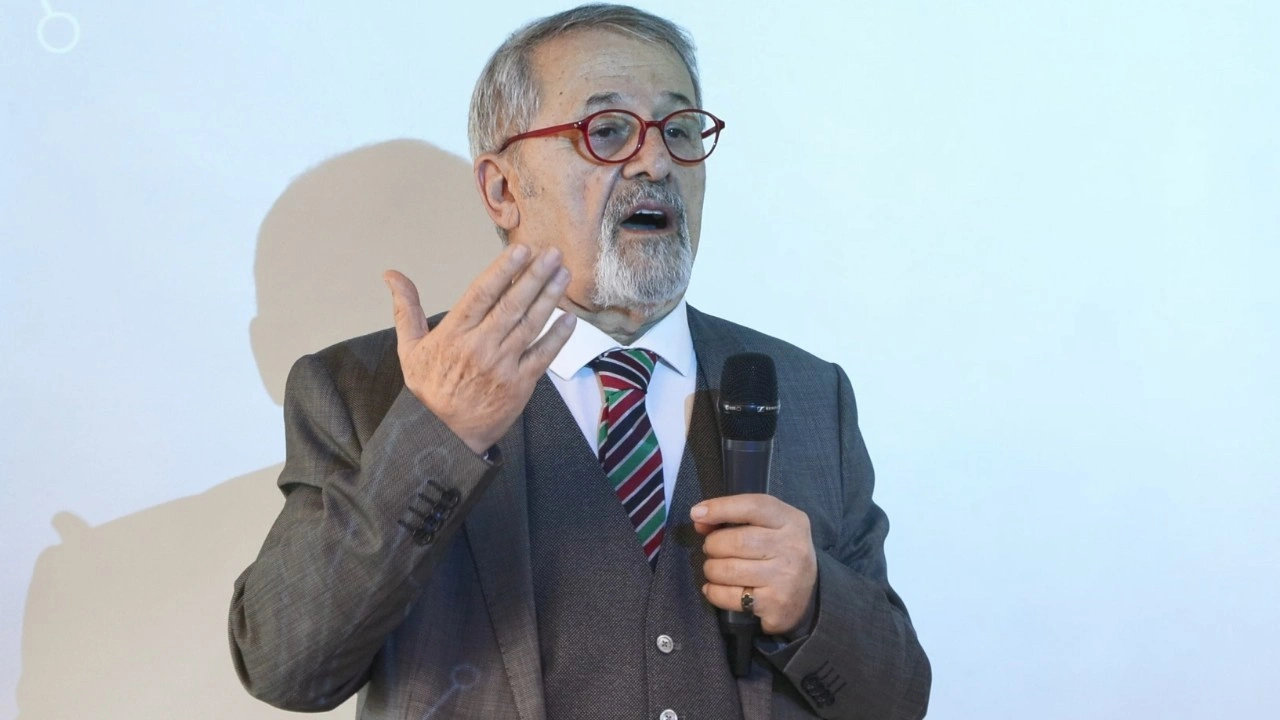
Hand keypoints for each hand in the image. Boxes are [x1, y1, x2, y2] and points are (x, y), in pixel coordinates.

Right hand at [383, 244, 575, 453]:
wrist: (445, 434)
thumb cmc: (430, 389)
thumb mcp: (410, 349)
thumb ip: (406, 309)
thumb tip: (391, 275)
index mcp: (454, 334)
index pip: (482, 294)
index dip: (503, 270)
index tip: (521, 250)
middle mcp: (480, 346)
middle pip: (512, 305)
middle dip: (534, 276)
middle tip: (553, 254)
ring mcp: (503, 365)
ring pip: (530, 325)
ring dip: (549, 298)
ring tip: (563, 274)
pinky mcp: (520, 383)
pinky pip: (543, 355)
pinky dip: (558, 336)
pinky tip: (570, 318)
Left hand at [693, 494, 817, 635]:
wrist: (806, 597)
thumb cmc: (779, 554)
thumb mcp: (769, 527)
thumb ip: (736, 518)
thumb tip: (699, 518)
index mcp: (791, 521)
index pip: (753, 506)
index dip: (721, 508)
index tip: (697, 514)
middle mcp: (792, 547)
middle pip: (736, 541)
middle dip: (713, 545)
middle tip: (712, 550)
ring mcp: (784, 578)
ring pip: (728, 569)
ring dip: (711, 569)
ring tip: (715, 569)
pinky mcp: (774, 605)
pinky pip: (729, 596)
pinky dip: (713, 592)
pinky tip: (715, 588)